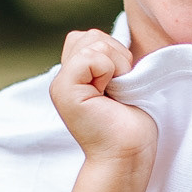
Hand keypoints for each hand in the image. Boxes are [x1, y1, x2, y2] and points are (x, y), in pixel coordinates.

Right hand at [50, 30, 157, 170]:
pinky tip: (109, 94)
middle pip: (90, 35)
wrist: (127, 156)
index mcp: (75, 76)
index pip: (90, 36)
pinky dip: (109, 71)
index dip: (114, 54)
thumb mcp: (122, 82)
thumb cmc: (132, 124)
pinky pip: (90, 56)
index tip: (120, 85)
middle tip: (119, 89)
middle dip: (116, 55)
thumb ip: (110, 60)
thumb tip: (118, 37)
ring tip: (115, 92)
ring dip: (115, 64)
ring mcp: (60, 84)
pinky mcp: (64, 90)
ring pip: (92, 41)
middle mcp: (63, 78)